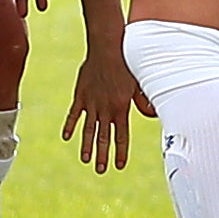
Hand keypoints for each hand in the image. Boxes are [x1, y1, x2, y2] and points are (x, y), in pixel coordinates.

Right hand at [63, 38, 150, 173]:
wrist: (108, 47)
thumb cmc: (127, 63)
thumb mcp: (138, 82)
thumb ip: (143, 100)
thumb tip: (152, 113)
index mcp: (122, 107)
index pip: (122, 135)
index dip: (121, 151)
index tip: (119, 165)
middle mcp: (106, 108)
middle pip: (104, 137)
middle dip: (103, 155)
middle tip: (101, 170)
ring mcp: (92, 102)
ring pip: (89, 129)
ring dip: (87, 146)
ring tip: (86, 160)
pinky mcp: (80, 94)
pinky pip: (74, 114)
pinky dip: (70, 125)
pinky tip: (66, 137)